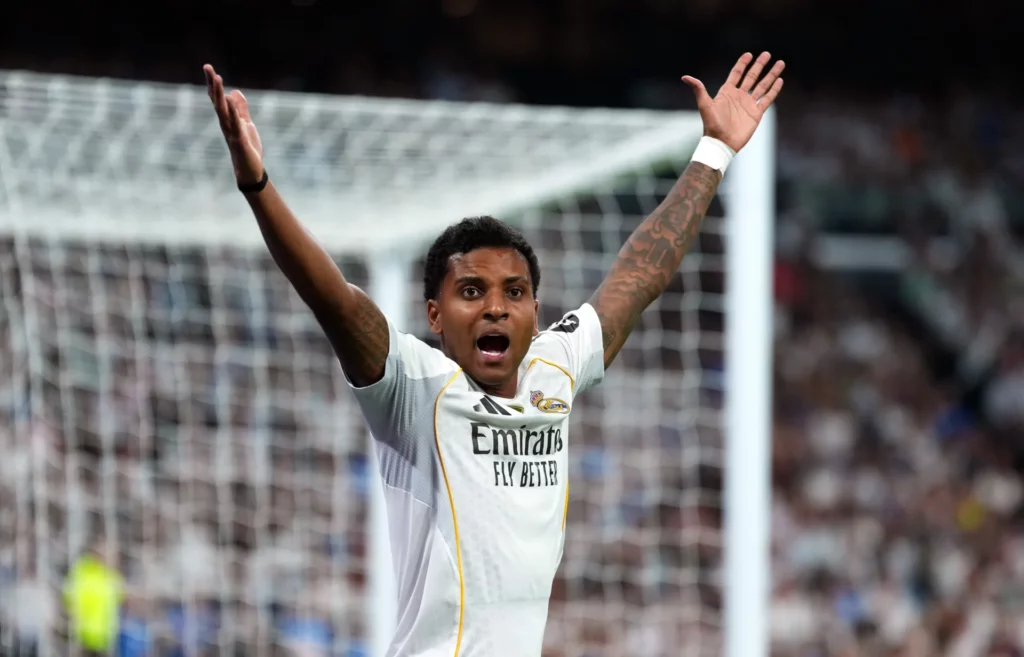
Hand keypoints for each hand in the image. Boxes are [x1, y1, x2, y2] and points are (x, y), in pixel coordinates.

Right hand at [204, 64, 263, 185]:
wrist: (250, 170)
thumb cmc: (247, 148)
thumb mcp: (246, 124)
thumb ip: (241, 109)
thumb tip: (235, 92)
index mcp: (228, 119)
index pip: (218, 98)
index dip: (213, 84)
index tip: (208, 68)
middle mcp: (226, 123)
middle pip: (217, 101)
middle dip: (212, 84)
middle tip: (207, 67)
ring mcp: (231, 131)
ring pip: (223, 110)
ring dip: (219, 94)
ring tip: (217, 78)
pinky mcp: (239, 140)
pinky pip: (235, 123)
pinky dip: (233, 111)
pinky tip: (230, 99)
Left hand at [681, 52, 783, 152]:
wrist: (722, 143)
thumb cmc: (712, 125)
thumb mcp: (705, 105)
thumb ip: (698, 89)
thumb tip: (684, 77)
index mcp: (727, 92)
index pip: (736, 73)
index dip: (742, 63)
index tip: (749, 54)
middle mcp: (739, 96)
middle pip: (751, 76)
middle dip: (759, 65)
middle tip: (767, 54)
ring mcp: (748, 104)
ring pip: (762, 85)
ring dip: (771, 75)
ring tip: (780, 63)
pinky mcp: (756, 113)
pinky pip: (767, 99)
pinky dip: (774, 90)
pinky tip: (780, 80)